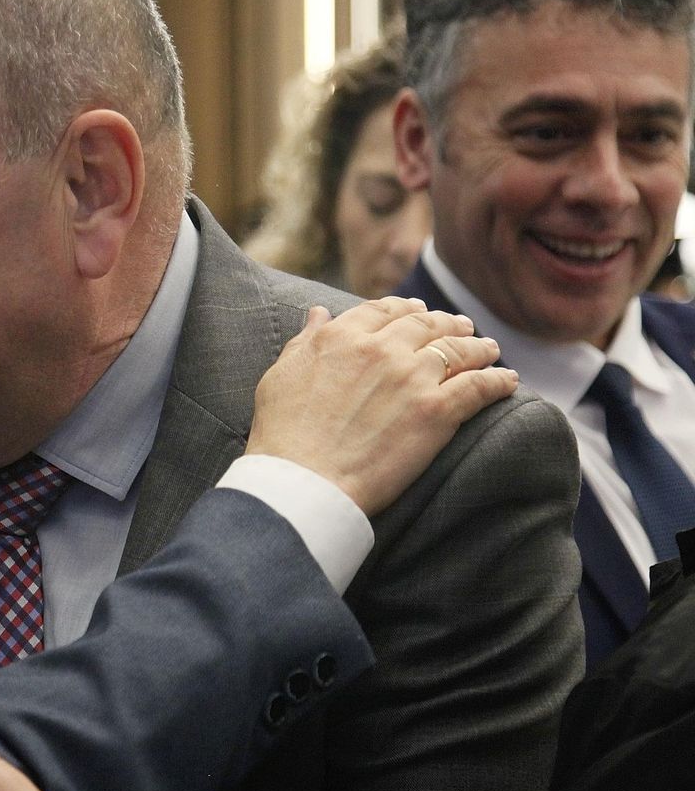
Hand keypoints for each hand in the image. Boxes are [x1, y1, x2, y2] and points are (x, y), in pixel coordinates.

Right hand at [247, 297, 515, 515]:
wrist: (304, 480)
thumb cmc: (283, 435)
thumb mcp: (281, 376)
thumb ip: (304, 341)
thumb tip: (318, 313)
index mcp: (342, 337)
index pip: (382, 311)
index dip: (404, 310)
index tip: (418, 312)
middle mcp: (381, 349)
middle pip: (426, 325)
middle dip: (447, 323)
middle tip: (462, 327)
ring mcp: (413, 378)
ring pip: (459, 350)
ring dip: (478, 347)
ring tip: (489, 349)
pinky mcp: (437, 412)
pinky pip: (479, 387)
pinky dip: (498, 382)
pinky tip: (508, 381)